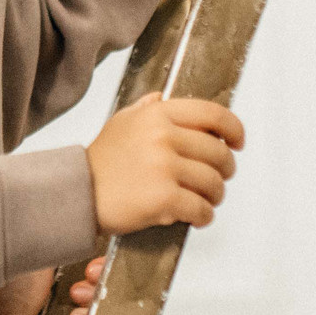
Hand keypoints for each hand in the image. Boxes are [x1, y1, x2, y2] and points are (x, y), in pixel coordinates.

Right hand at [86, 95, 243, 234]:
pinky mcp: (163, 198)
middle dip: (225, 170)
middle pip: (218, 153)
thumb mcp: (121, 122)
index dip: (234, 129)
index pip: (213, 114)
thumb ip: (146, 108)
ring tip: (206, 200)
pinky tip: (196, 217)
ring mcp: (164, 167)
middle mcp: (163, 137)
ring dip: (215, 195)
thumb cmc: (100, 161)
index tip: (238, 142)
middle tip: (219, 179)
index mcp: (157, 115)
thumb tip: (163, 97)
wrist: (76, 194)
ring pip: (213, 183)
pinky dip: (204, 216)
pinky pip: (200, 208)